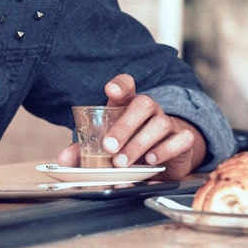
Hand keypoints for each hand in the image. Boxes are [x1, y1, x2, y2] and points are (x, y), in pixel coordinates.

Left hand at [55, 73, 206, 180]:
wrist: (165, 156)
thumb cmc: (131, 145)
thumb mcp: (107, 147)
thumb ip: (84, 151)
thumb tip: (64, 160)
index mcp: (128, 106)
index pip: (126, 86)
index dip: (121, 84)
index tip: (111, 89)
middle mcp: (150, 110)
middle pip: (143, 104)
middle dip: (125, 126)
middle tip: (109, 148)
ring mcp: (168, 123)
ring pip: (161, 124)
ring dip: (140, 144)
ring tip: (124, 163)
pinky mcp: (183, 139)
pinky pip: (181, 139)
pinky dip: (166, 150)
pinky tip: (152, 161)